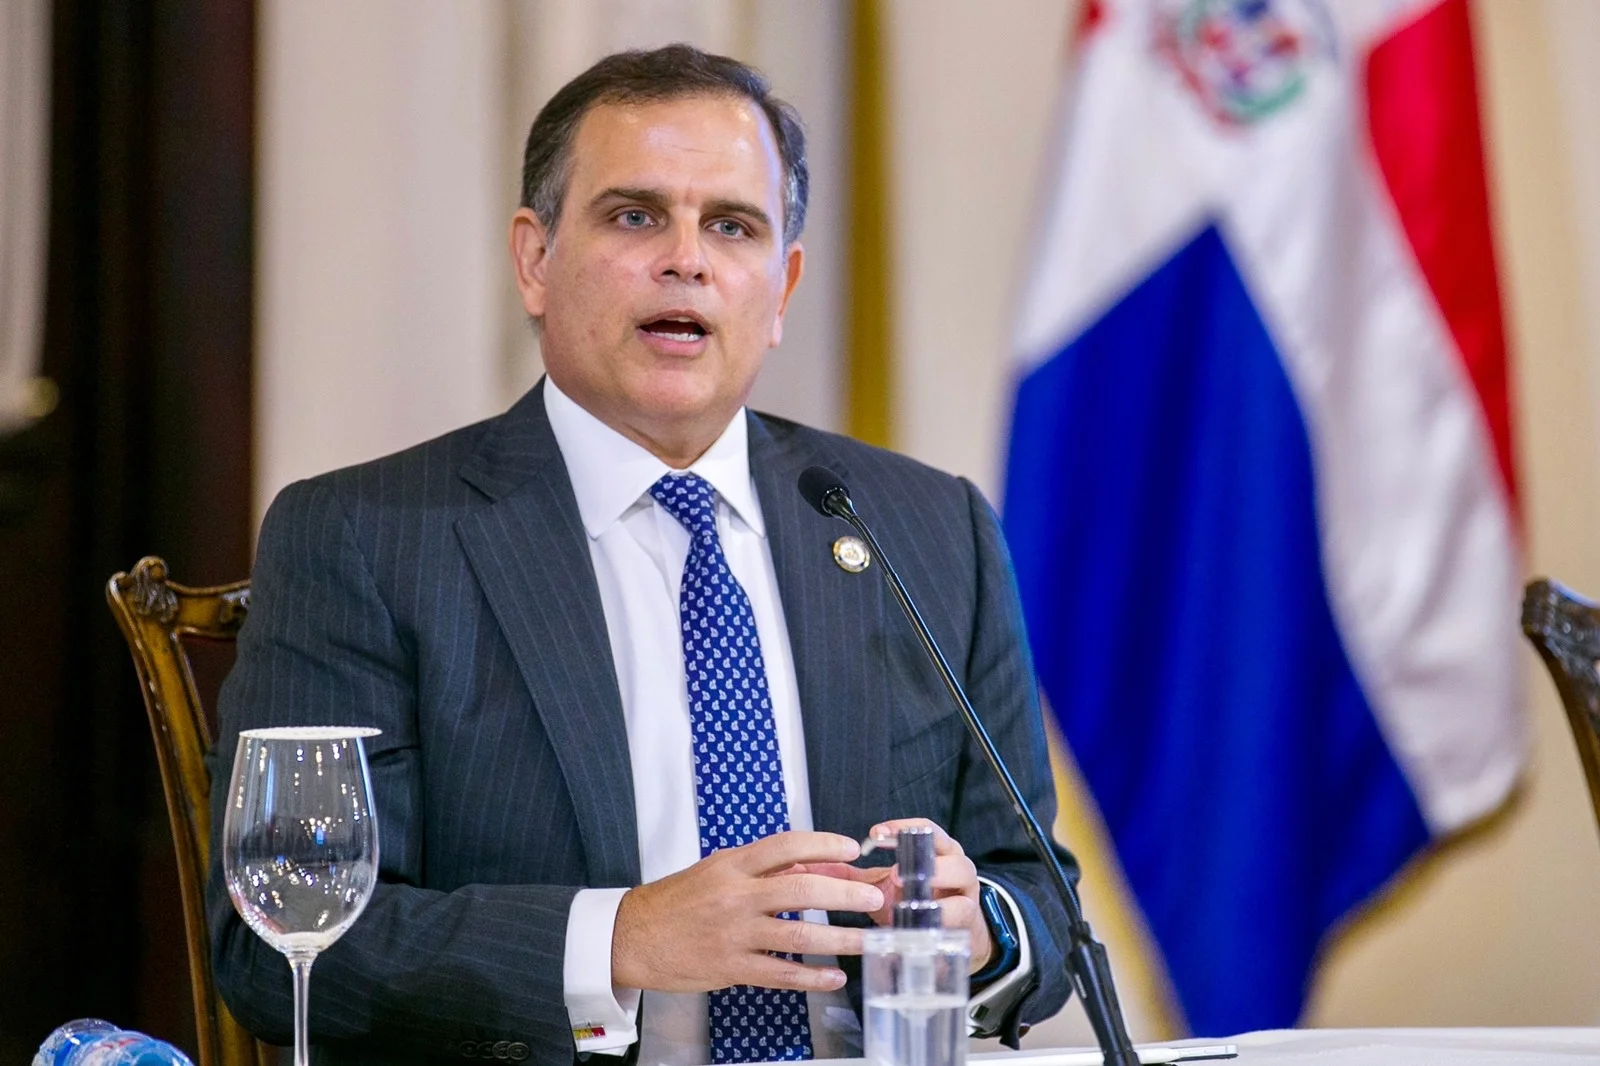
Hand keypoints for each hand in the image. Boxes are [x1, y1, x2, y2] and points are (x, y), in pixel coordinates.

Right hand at [611, 830, 885, 992]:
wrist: (633, 936)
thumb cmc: (678, 900)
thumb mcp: (718, 870)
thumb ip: (763, 869)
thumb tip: (814, 867)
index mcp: (732, 864)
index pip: (786, 845)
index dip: (823, 845)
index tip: (852, 850)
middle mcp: (736, 896)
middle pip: (800, 889)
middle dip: (844, 895)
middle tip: (874, 898)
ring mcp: (734, 934)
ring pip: (797, 936)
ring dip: (839, 939)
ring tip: (867, 940)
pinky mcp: (731, 968)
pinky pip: (780, 974)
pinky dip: (811, 977)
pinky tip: (834, 978)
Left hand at [800, 818, 993, 973]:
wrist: (949, 936)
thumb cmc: (912, 904)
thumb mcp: (880, 888)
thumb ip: (848, 876)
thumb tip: (804, 866)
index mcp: (933, 849)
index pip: (922, 828)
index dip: (900, 828)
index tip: (874, 834)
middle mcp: (954, 864)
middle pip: (948, 848)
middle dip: (922, 856)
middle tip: (894, 872)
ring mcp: (965, 891)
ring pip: (961, 877)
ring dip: (936, 887)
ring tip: (911, 899)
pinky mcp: (969, 919)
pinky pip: (962, 916)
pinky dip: (942, 920)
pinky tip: (923, 926)